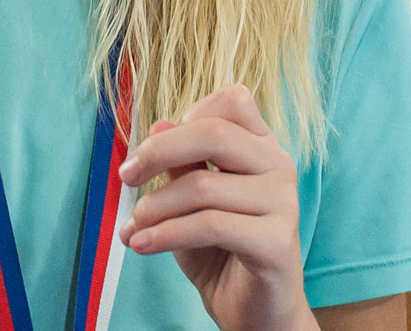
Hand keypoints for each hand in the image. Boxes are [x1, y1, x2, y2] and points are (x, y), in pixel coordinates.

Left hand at [117, 84, 314, 330]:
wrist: (251, 312)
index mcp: (261, 147)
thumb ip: (180, 163)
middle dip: (158, 152)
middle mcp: (278, 167)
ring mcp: (283, 203)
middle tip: (126, 176)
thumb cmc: (217, 249)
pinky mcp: (277, 242)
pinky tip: (142, 244)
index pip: (232, 101)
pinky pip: (210, 225)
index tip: (154, 148)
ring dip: (154, 207)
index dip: (188, 116)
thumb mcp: (189, 200)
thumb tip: (157, 125)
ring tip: (134, 227)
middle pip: (214, 133)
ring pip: (203, 186)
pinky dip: (167, 233)